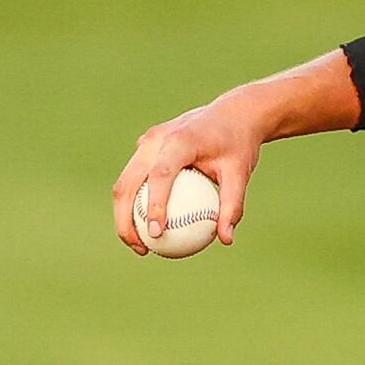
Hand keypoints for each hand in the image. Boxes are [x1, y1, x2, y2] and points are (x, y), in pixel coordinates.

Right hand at [111, 97, 268, 254]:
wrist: (231, 115)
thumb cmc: (237, 145)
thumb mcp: (240, 174)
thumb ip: (232, 205)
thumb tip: (226, 239)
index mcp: (179, 140)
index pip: (160, 175)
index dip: (154, 205)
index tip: (157, 234)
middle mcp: (156, 138)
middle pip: (128, 182)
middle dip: (126, 219)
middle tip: (142, 249)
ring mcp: (146, 141)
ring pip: (124, 182)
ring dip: (124, 215)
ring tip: (140, 246)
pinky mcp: (145, 147)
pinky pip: (134, 179)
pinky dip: (134, 204)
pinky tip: (147, 230)